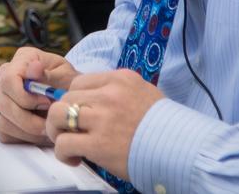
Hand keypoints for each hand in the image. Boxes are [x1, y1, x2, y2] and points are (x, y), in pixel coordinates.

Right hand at [0, 46, 79, 145]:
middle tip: (49, 122)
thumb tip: (35, 66)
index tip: (47, 104)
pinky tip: (40, 133)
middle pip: (4, 104)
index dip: (26, 97)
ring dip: (28, 130)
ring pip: (3, 121)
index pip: (9, 80)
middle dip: (29, 119)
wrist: (69, 99)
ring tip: (48, 129)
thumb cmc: (68, 85)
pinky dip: (24, 137)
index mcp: (22, 60)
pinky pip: (5, 133)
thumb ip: (49, 74)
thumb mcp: (66, 76)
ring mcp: (0, 98)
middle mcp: (6, 77)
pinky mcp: (0, 117)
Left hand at [45, 69, 163, 180]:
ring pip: (57, 115)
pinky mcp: (98, 144)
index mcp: (120, 79)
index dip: (74, 99)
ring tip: (66, 142)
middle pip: (65, 97)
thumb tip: (95, 98)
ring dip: (56, 131)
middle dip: (61, 114)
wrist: (181, 149)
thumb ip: (118, 91)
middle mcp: (109, 95)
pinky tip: (75, 158)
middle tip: (68, 130)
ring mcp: (103, 119)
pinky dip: (63, 153)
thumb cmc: (165, 126)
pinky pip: (64, 143)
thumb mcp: (143, 93)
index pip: (80, 81)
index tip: (78, 113)